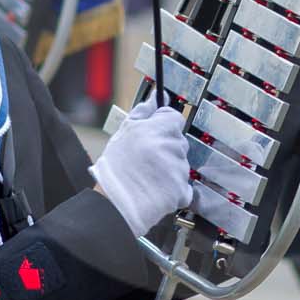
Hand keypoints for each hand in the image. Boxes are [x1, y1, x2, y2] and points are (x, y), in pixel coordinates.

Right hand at [90, 97, 192, 236]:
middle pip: (178, 141)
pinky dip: (174, 188)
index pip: (174, 118)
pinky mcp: (182, 189)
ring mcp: (179, 169)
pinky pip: (184, 185)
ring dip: (170, 168)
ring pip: (181, 163)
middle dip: (167, 149)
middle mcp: (172, 146)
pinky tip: (157, 189)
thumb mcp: (124, 132)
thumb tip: (156, 96)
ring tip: (150, 176)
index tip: (156, 134)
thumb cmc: (116, 169)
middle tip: (148, 159)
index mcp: (159, 129)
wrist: (115, 204)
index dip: (165, 126)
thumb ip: (143, 112)